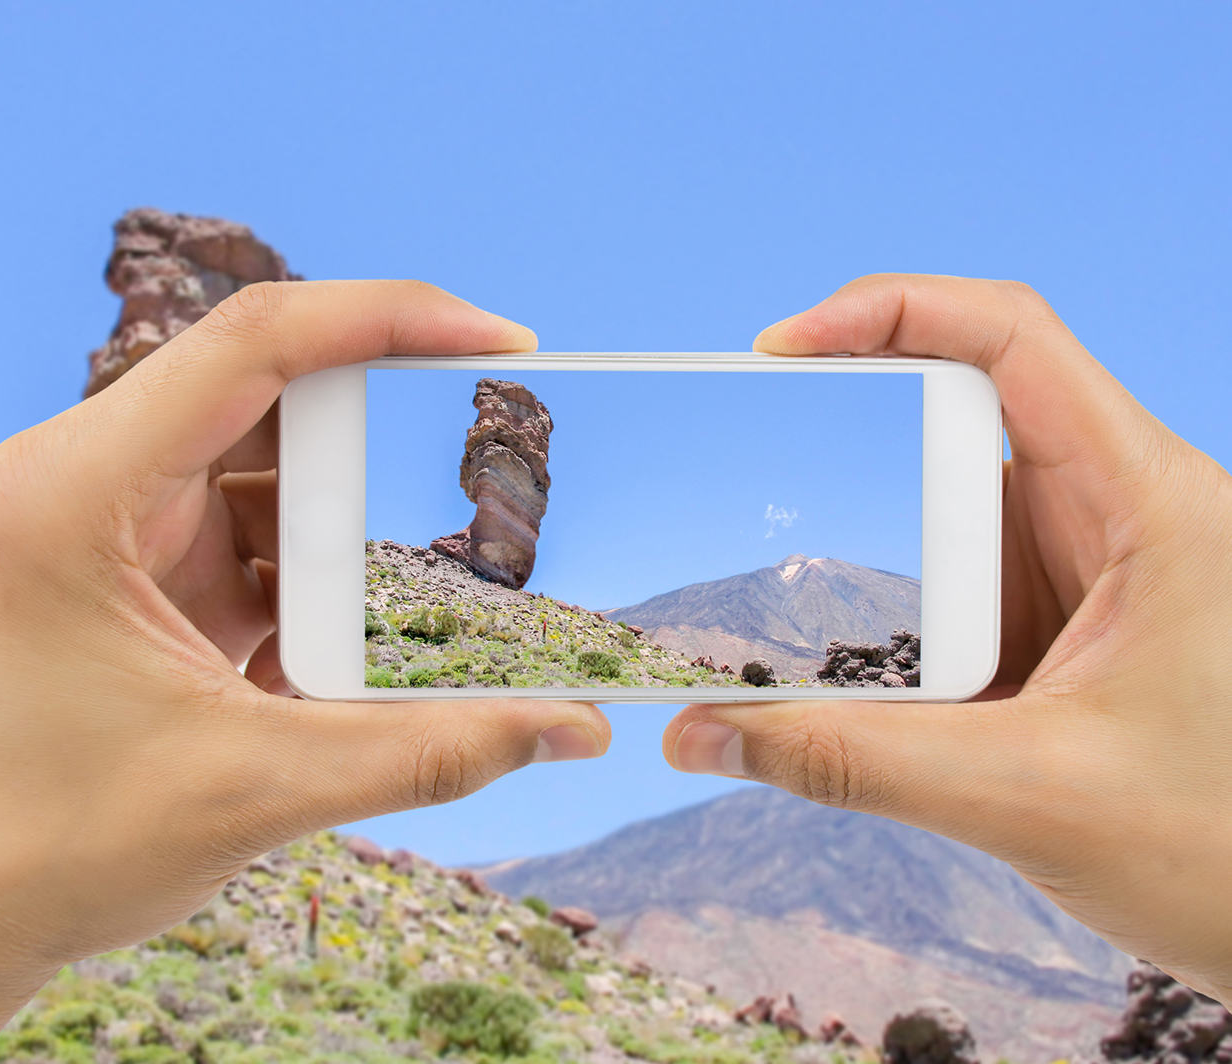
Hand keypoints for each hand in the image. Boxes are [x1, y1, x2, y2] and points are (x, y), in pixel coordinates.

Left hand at [0, 280, 608, 1055]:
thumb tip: (572, 730)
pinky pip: (252, 539)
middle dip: (363, 488)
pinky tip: (314, 665)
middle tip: (419, 569)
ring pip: (269, 481)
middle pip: (273, 411)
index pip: (253, 341)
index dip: (388, 318)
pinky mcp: (138, 570)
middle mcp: (84, 481)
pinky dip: (307, 589)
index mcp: (75, 494)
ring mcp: (111, 524)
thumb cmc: (49, 848)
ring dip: (336, 552)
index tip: (499, 344)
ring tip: (345, 646)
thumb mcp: (255, 791)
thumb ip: (430, 753)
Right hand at [664, 274, 1231, 1006]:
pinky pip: (961, 569)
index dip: (892, 309)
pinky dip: (897, 597)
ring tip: (796, 579)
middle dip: (857, 435)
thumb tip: (697, 736)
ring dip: (874, 535)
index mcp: (1150, 503)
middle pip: (966, 409)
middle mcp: (1121, 508)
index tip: (783, 347)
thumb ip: (849, 762)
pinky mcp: (1062, 613)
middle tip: (757, 462)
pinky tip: (854, 648)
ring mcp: (1090, 561)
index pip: (1013, 338)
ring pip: (955, 497)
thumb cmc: (1220, 855)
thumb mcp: (1021, 795)